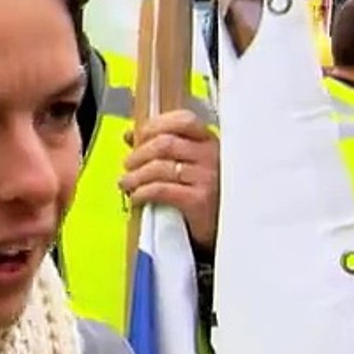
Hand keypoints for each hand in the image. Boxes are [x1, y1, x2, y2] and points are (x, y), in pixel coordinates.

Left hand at [120, 109, 219, 248]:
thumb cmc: (209, 198)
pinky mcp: (199, 200)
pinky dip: (142, 192)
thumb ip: (164, 147)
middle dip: (139, 153)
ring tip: (126, 183)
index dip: (154, 126)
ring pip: (159, 167)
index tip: (137, 136)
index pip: (183, 120)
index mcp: (211, 143)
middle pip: (165, 143)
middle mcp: (211, 156)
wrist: (227, 232)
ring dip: (136, 175)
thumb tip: (131, 135)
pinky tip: (137, 198)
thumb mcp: (192, 166)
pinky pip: (161, 190)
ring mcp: (207, 178)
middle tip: (128, 164)